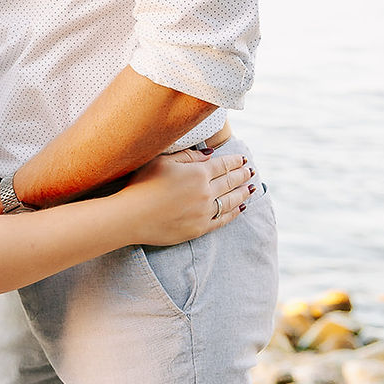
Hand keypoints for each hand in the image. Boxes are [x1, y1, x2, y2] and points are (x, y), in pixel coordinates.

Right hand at [124, 150, 253, 245]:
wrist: (132, 216)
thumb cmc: (142, 185)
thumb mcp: (162, 161)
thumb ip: (188, 156)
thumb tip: (209, 155)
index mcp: (197, 172)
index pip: (223, 165)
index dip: (234, 162)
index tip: (243, 160)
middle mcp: (206, 192)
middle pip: (230, 182)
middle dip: (242, 175)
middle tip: (250, 172)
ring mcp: (204, 212)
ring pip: (230, 200)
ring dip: (242, 193)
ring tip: (251, 188)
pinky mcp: (199, 228)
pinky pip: (223, 219)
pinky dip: (234, 213)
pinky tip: (240, 208)